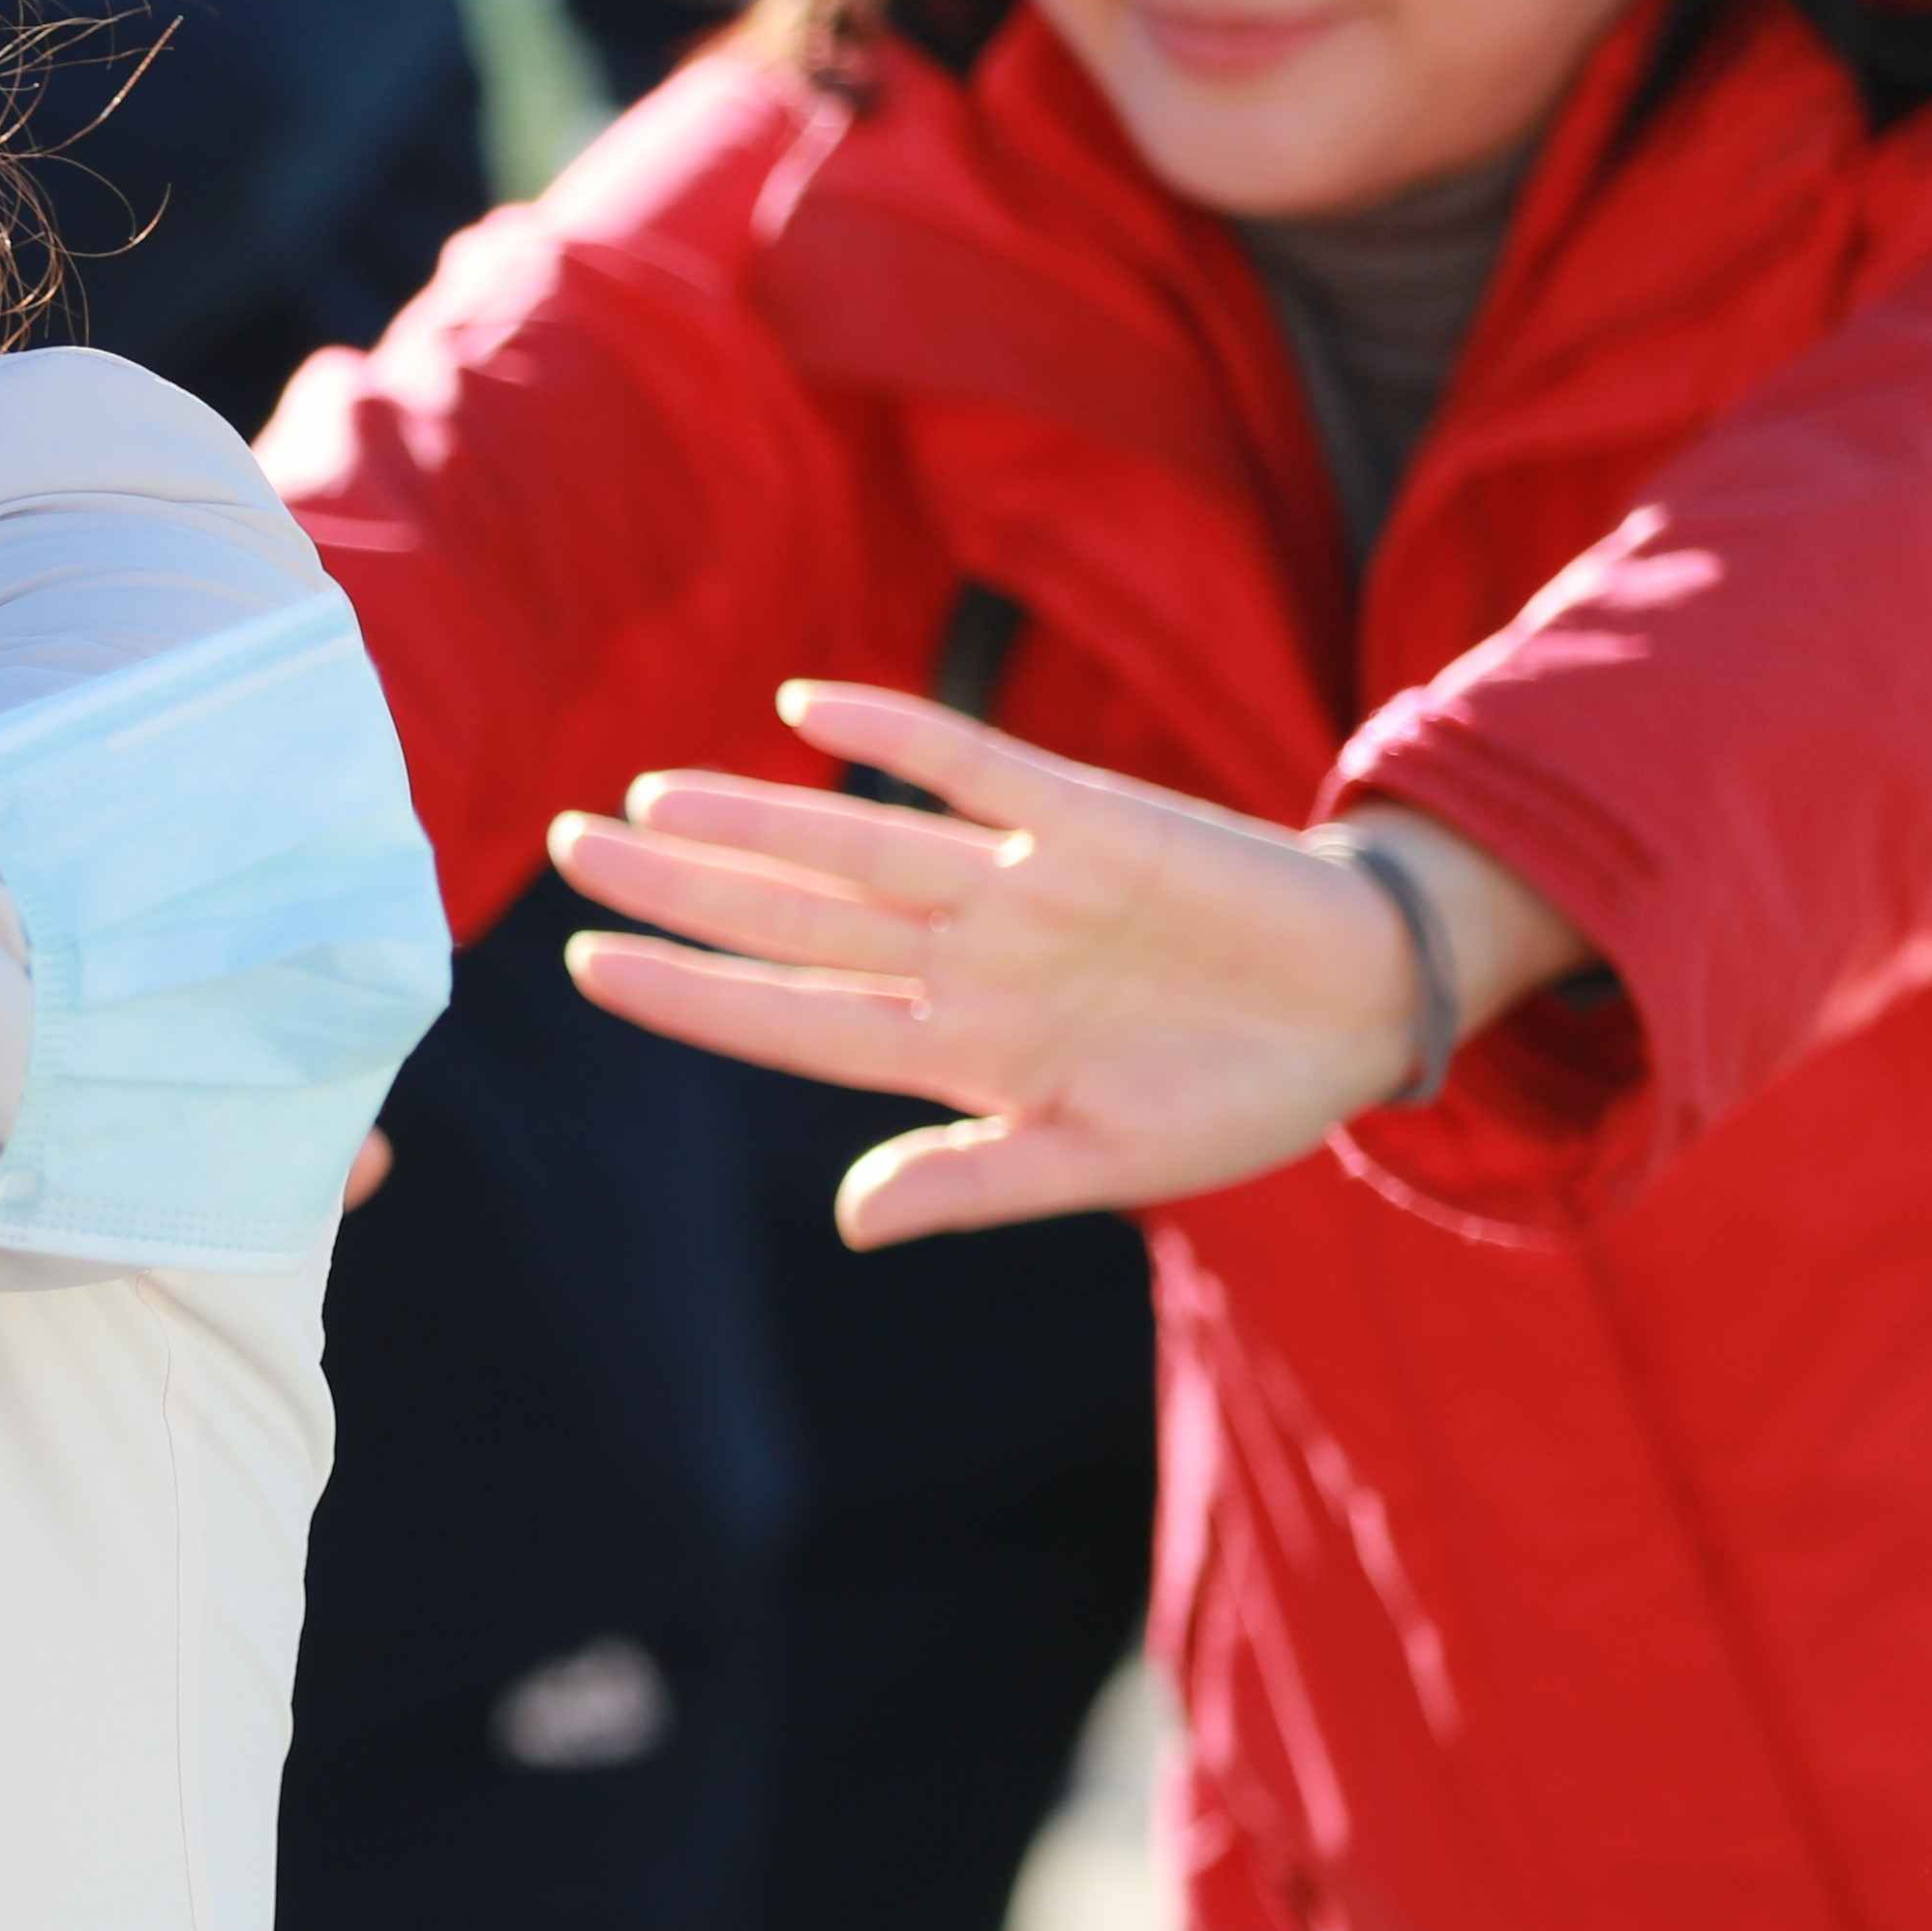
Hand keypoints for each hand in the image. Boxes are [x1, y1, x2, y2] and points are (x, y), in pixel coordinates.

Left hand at [546, 680, 1581, 1243]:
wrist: (1368, 1005)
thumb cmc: (1236, 1093)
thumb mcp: (1106, 1159)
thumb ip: (975, 1181)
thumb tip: (850, 1221)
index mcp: (962, 1045)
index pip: (795, 1019)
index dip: (693, 995)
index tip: (587, 969)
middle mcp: (967, 953)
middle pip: (795, 918)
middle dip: (681, 890)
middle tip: (563, 850)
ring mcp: (1020, 882)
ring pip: (856, 842)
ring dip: (754, 819)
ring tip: (644, 799)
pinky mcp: (1091, 819)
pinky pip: (974, 766)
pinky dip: (896, 736)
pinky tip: (804, 709)